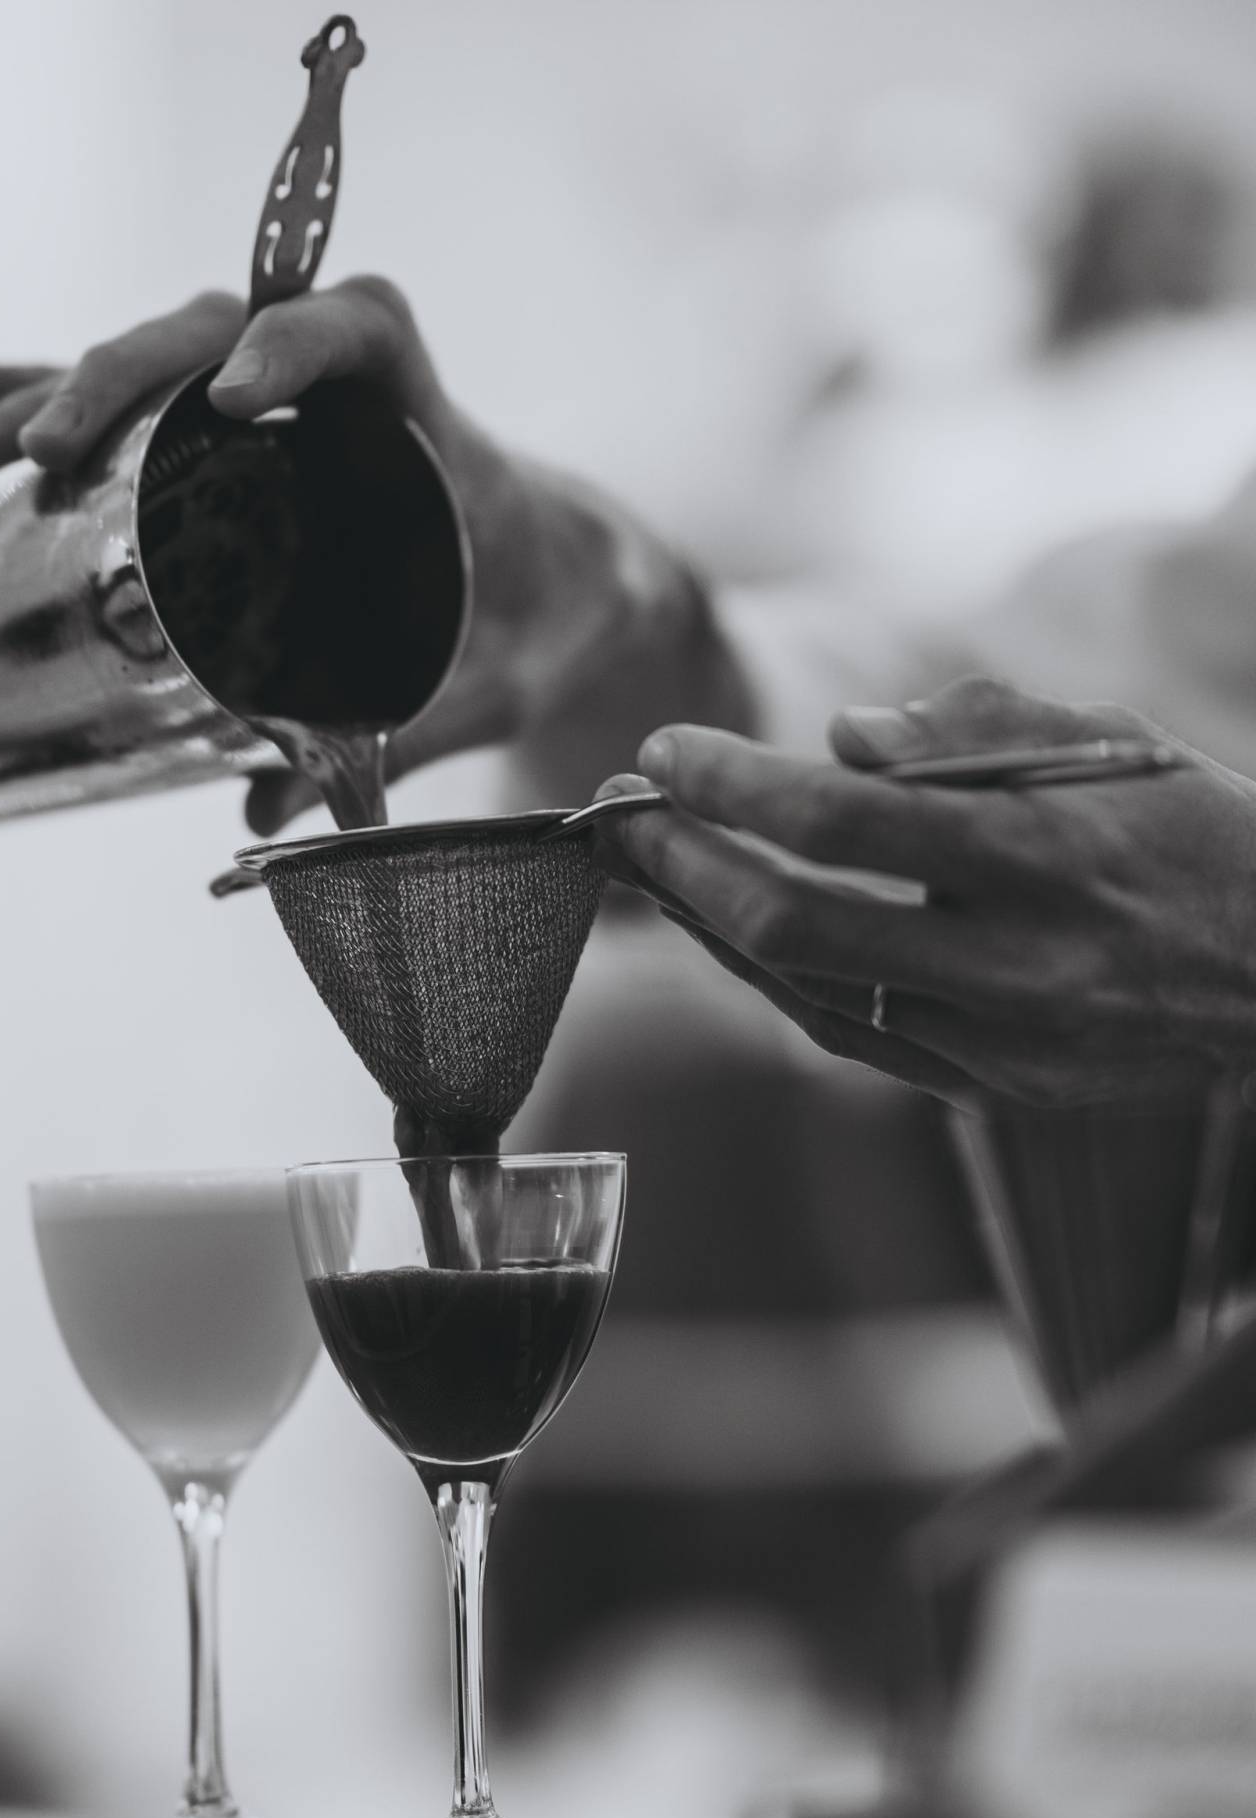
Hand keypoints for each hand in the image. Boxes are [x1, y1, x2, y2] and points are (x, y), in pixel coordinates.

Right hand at [0, 282, 746, 832]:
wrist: (567, 582)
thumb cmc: (545, 617)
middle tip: (39, 447)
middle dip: (115, 378)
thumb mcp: (495, 684)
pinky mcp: (249, 442)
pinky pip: (149, 412)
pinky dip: (69, 406)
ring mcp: (286, 409)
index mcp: (428, 418)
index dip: (293, 341)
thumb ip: (405, 740)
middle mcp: (345, 391)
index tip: (232, 398)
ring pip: (161, 374)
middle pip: (217, 334)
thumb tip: (266, 818)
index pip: (361, 330)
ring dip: (57, 396)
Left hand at [598, 677, 1255, 1107]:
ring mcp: (998, 1037)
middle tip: (621, 816)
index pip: (838, 818)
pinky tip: (731, 936)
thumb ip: (966, 729)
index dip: (730, 784)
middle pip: (794, 924)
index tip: (666, 751)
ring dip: (713, 930)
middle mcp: (1011, 958)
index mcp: (1039, 853)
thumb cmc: (1196, 833)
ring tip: (654, 869)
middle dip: (683, 867)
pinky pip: (855, 1035)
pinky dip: (781, 985)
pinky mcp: (994, 1088)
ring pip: (807, 994)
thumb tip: (834, 738)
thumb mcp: (1104, 743)